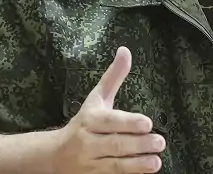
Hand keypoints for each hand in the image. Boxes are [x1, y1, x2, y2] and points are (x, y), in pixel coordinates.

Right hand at [52, 46, 165, 172]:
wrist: (53, 156)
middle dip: (139, 144)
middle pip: (115, 144)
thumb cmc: (83, 123)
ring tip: (156, 161)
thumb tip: (125, 50)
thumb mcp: (96, 99)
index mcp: (89, 120)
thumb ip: (113, 77)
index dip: (128, 123)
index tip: (147, 123)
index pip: (110, 121)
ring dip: (137, 164)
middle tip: (159, 142)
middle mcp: (87, 142)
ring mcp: (88, 164)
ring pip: (114, 165)